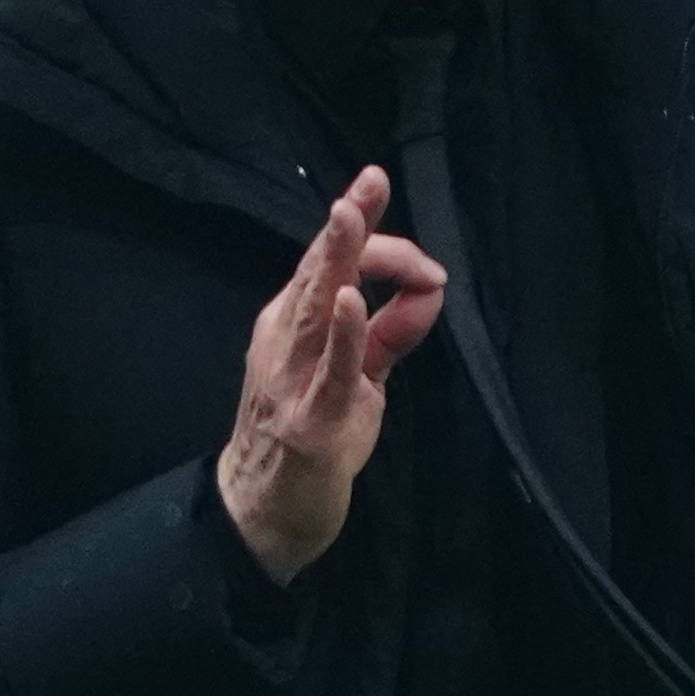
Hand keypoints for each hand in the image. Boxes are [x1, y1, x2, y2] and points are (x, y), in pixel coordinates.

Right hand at [215, 166, 449, 581]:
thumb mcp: (358, 376)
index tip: (375, 183)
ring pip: (317, 309)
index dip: (354, 224)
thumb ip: (392, 333)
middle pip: (318, 274)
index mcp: (293, 324)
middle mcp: (285, 341)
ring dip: (337, 261)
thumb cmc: (307, 435)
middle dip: (346, 228)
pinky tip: (354, 301)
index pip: (324, 263)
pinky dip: (345, 333)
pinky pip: (332, 370)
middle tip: (366, 185)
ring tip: (350, 218)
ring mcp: (294, 379)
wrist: (265, 512)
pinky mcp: (313, 420)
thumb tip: (429, 290)